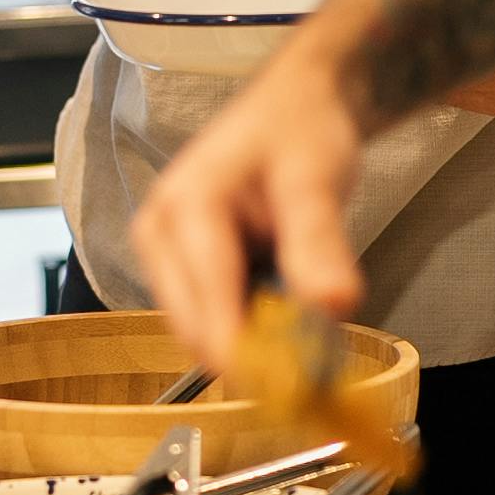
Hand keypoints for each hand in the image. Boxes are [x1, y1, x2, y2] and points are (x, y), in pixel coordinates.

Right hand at [130, 50, 370, 360]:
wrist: (298, 104)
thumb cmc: (299, 128)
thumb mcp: (316, 179)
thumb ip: (319, 242)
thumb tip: (333, 307)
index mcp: (184, 209)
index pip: (208, 307)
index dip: (250, 358)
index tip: (297, 391)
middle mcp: (161, 236)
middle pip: (197, 330)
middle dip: (254, 355)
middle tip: (317, 365)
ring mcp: (168, 255)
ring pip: (204, 332)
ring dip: (253, 344)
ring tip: (306, 324)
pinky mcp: (184, 270)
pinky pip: (214, 319)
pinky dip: (251, 329)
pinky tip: (285, 310)